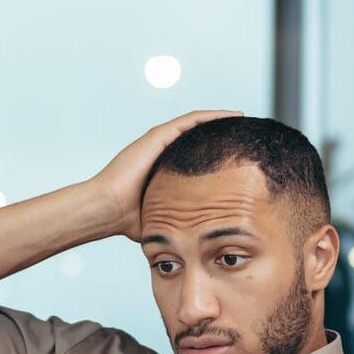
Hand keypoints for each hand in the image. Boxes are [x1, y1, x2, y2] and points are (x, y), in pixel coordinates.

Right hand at [87, 109, 242, 240]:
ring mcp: (160, 141)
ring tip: (242, 119)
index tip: (238, 156)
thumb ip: (179, 220)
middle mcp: (163, 152)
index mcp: (165, 169)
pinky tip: (230, 115)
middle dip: (221, 134)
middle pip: (199, 137)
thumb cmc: (128, 219)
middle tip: (246, 135)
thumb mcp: (164, 218)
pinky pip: (191, 121)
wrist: (108, 209)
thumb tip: (199, 237)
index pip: (197, 157)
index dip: (217, 154)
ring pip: (197, 124)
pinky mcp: (158, 135)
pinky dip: (211, 116)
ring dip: (220, 120)